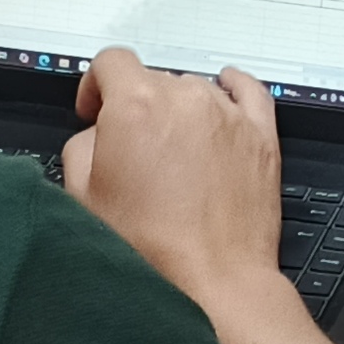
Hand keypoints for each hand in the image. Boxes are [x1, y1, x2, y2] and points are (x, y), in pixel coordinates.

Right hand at [61, 46, 284, 298]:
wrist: (212, 281)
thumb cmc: (151, 248)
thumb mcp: (84, 194)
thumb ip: (82, 145)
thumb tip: (97, 133)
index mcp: (136, 105)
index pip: (112, 61)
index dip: (96, 84)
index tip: (95, 111)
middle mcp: (185, 99)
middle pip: (153, 79)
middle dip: (137, 107)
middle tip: (132, 150)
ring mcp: (228, 115)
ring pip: (196, 89)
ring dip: (179, 109)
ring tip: (174, 151)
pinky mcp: (261, 136)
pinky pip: (249, 91)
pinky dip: (234, 86)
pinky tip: (226, 88)